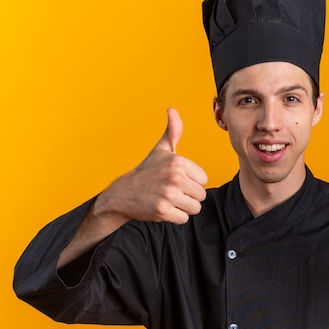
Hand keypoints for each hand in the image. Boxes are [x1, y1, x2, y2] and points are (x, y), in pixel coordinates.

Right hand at [96, 108, 207, 224]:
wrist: (123, 193)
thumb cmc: (147, 171)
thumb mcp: (161, 150)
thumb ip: (173, 131)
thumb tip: (172, 110)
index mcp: (178, 162)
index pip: (204, 179)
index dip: (192, 182)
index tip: (177, 180)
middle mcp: (174, 177)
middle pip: (201, 195)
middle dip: (189, 196)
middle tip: (171, 191)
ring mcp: (168, 194)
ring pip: (195, 208)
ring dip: (183, 208)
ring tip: (169, 200)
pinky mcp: (162, 211)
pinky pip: (183, 219)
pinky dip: (175, 217)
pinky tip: (164, 208)